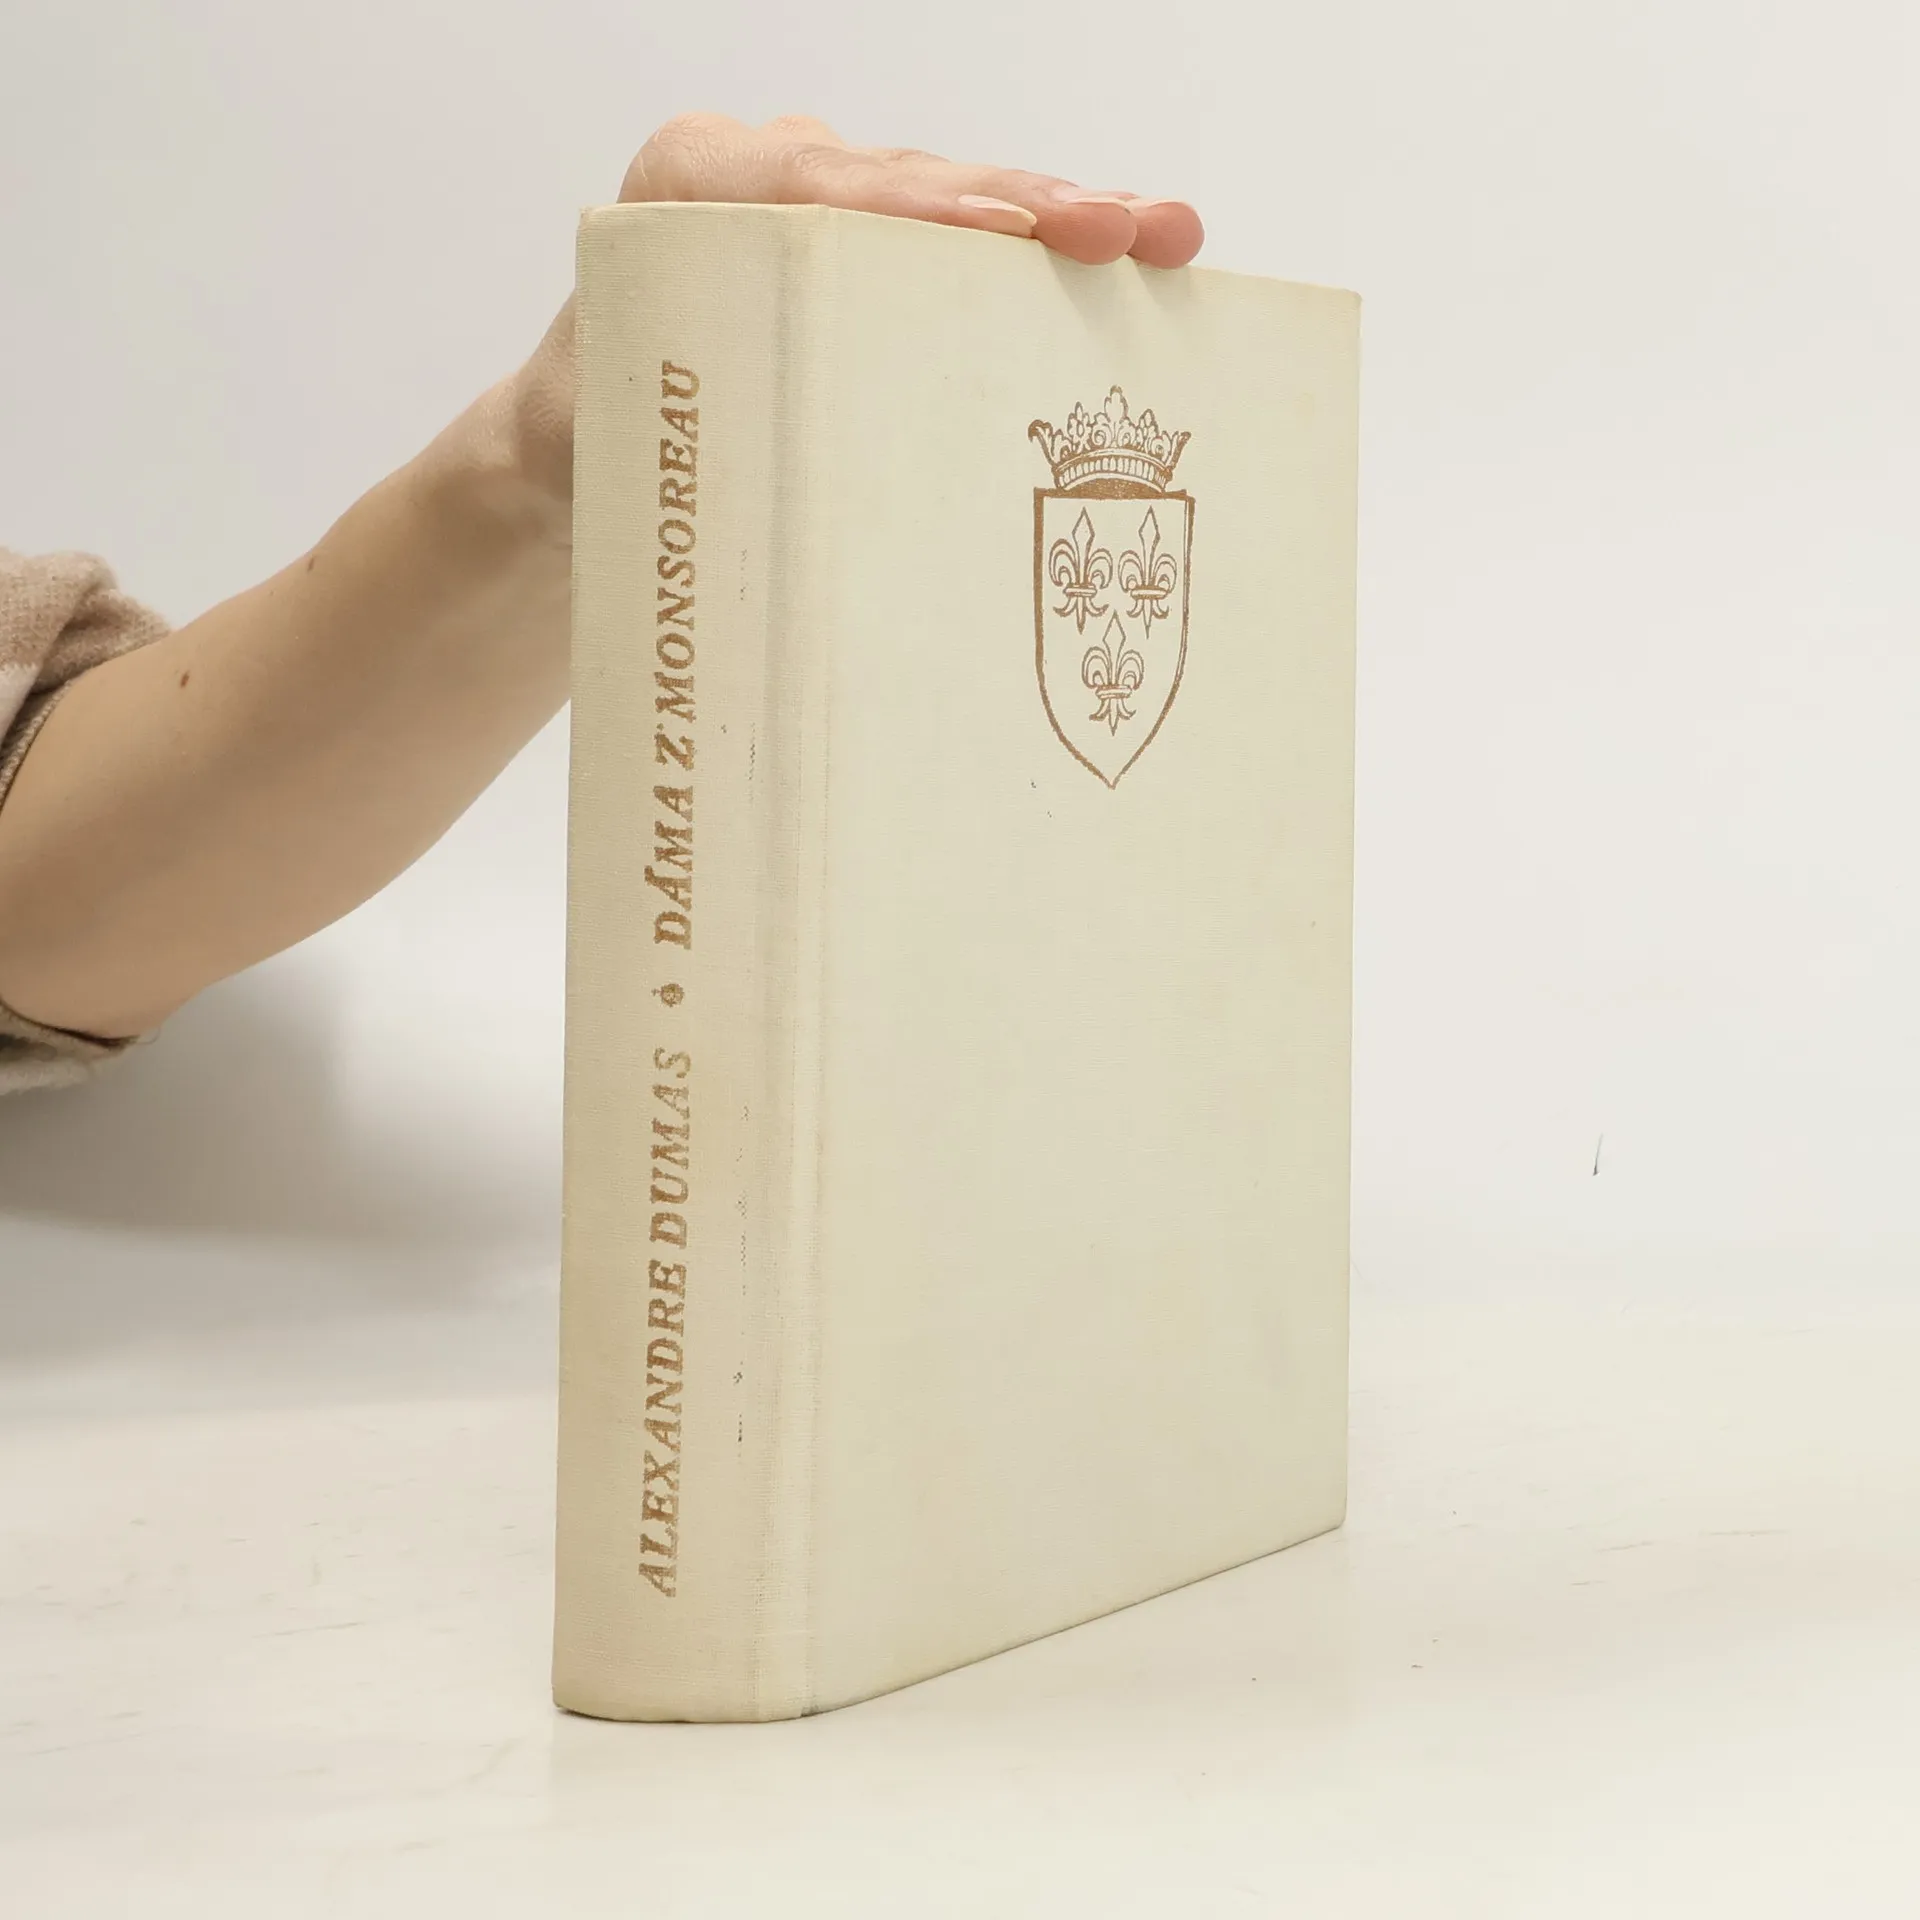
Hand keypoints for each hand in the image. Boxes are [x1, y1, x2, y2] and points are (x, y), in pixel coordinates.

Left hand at [506, 114, 1204, 501]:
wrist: (586, 458)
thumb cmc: (591, 447)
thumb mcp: (590, 434)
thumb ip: (640, 425)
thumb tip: (737, 477)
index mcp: (689, 187)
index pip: (809, 185)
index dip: (909, 206)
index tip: (993, 235)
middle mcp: (771, 178)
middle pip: (911, 182)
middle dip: (1023, 204)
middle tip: (1119, 228)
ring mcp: (839, 216)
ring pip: (962, 205)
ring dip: (1066, 222)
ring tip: (1162, 237)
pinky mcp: (883, 264)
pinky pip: (976, 246)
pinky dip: (1053, 257)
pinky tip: (1138, 260)